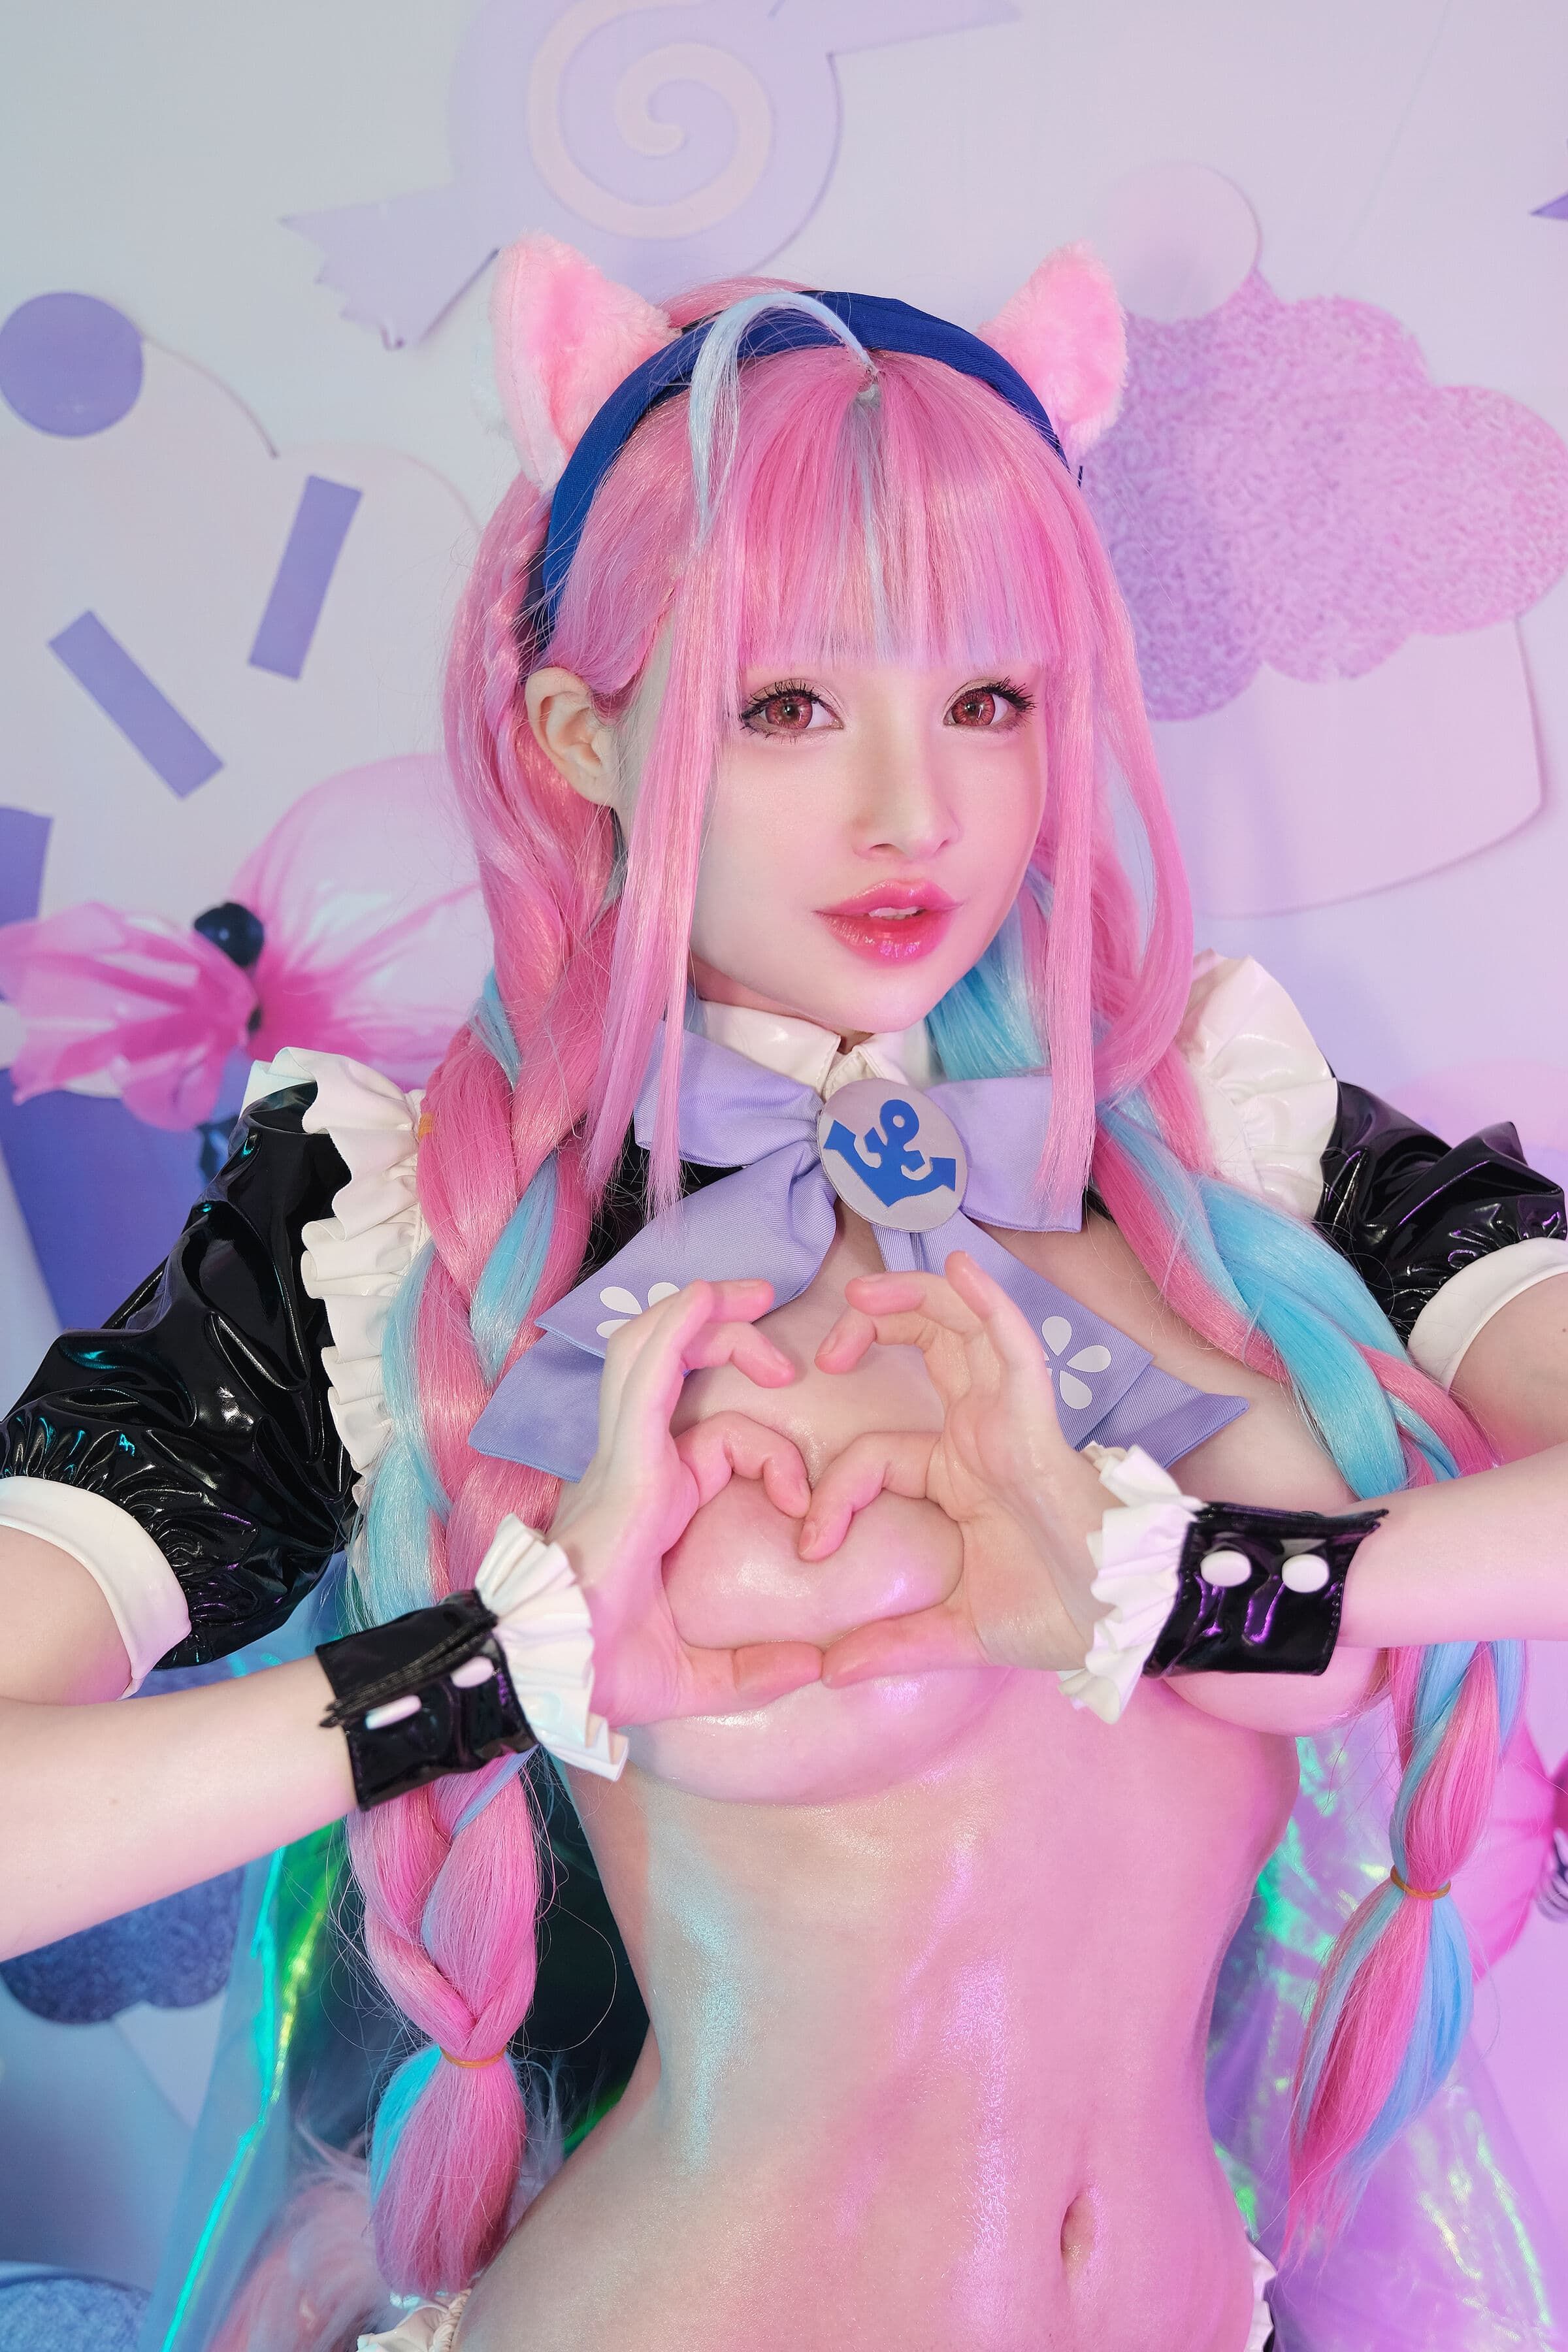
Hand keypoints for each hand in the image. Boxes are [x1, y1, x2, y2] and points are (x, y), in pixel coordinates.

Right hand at [548, 1280, 821, 1724]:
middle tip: (772, 1315)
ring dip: (703, 1313)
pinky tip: (708, 1300)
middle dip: (720, 1327)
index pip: (716, 1436)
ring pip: (650, 1350)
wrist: (553, 1676)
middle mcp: (629, 1462)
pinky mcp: (627, 1459)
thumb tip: (816, 1667)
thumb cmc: (602, 1671)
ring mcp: (621, 1454)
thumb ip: (756, 1670)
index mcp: (647, 1496)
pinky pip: (649, 1374)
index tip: (802, 1508)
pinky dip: (679, 1329)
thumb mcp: (696, 1673)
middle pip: (666, 1363)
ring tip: (756, 1296)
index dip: (773, 1454)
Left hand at [807, 1250, 1108, 1684]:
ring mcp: (1010, 1422)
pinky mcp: (1037, 1422)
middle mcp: (982, 1434)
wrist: (1124, 1625)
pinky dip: (988, 1306)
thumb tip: (827, 1673)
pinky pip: (1014, 1350)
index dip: (833, 1491)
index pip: (876, 1454)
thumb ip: (894, 1643)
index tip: (810, 1545)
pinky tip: (961, 1268)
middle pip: (928, 1349)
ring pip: (963, 1331)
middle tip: (828, 1349)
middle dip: (876, 1326)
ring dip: (915, 1299)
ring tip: (864, 1289)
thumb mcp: (957, 1630)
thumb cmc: (1058, 1617)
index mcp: (959, 1473)